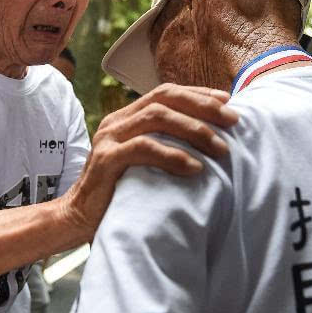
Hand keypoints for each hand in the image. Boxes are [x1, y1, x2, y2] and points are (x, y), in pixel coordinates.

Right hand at [61, 83, 237, 238]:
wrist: (78, 219)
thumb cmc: (119, 194)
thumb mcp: (143, 163)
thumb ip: (164, 146)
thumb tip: (209, 139)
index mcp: (126, 118)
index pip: (166, 92)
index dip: (198, 93)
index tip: (228, 102)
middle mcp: (117, 122)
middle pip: (164, 98)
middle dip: (203, 107)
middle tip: (233, 122)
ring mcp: (109, 138)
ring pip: (156, 118)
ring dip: (194, 130)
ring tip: (220, 148)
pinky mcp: (105, 160)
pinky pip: (143, 148)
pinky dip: (173, 156)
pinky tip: (194, 168)